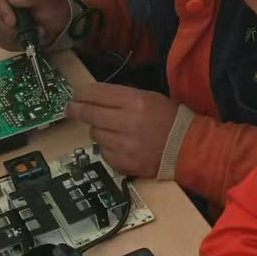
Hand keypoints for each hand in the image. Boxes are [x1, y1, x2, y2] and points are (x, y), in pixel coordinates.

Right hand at [0, 0, 70, 50]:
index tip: (12, 22)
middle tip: (32, 27)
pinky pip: (4, 42)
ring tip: (35, 29)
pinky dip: (19, 42)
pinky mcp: (1, 34)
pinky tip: (30, 35)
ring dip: (18, 35)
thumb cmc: (50, 3)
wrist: (57, 20)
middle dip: (12, 27)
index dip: (0, 9)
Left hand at [66, 82, 180, 177]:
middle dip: (76, 110)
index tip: (76, 94)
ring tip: (110, 129)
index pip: (97, 93)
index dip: (82, 93)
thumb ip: (122, 97)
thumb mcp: (149, 97)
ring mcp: (124, 144)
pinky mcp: (123, 162)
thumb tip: (94, 97)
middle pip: (90, 114)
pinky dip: (107, 147)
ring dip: (98, 129)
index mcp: (135, 101)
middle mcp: (127, 122)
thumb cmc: (169, 120)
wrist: (186, 148)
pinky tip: (120, 144)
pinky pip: (103, 152)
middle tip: (70, 108)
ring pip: (95, 134)